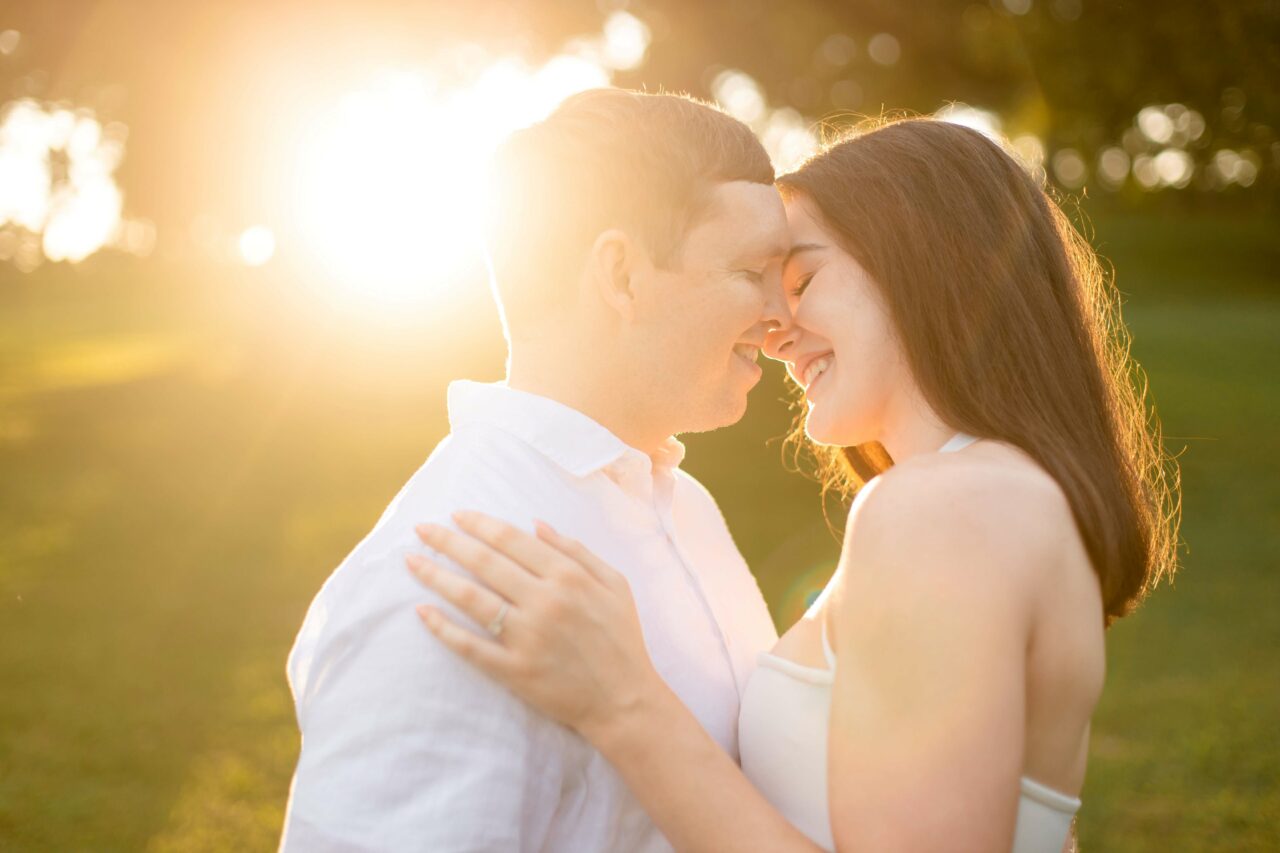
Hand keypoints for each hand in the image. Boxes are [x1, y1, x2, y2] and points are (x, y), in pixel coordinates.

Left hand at [407, 511, 663, 741]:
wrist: (625, 700)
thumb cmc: (622, 639)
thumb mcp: (615, 584)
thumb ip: (577, 550)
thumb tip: (536, 523)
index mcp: (568, 576)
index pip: (512, 540)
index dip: (480, 524)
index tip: (456, 515)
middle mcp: (544, 602)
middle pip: (485, 562)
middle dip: (448, 541)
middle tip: (421, 528)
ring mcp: (527, 637)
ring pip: (471, 599)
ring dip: (436, 576)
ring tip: (412, 562)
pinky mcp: (514, 670)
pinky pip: (470, 646)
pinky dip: (443, 629)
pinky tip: (422, 613)